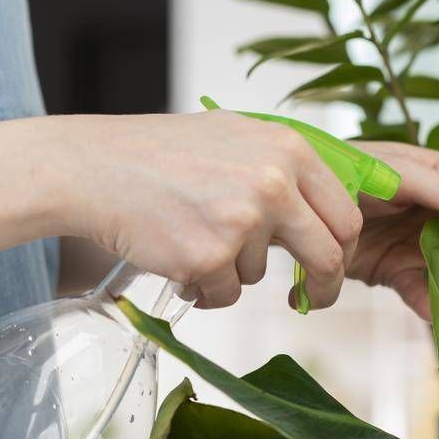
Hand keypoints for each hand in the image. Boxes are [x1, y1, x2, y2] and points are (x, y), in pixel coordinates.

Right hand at [64, 111, 361, 308]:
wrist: (94, 167)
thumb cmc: (160, 154)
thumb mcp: (236, 138)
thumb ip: (285, 168)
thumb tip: (329, 209)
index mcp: (288, 149)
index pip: (344, 214)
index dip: (343, 250)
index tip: (331, 268)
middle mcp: (274, 182)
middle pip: (327, 255)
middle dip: (323, 287)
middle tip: (308, 301)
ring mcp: (242, 221)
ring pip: (259, 275)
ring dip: (230, 271)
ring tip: (189, 237)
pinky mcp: (208, 257)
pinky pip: (223, 293)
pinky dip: (202, 287)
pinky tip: (174, 255)